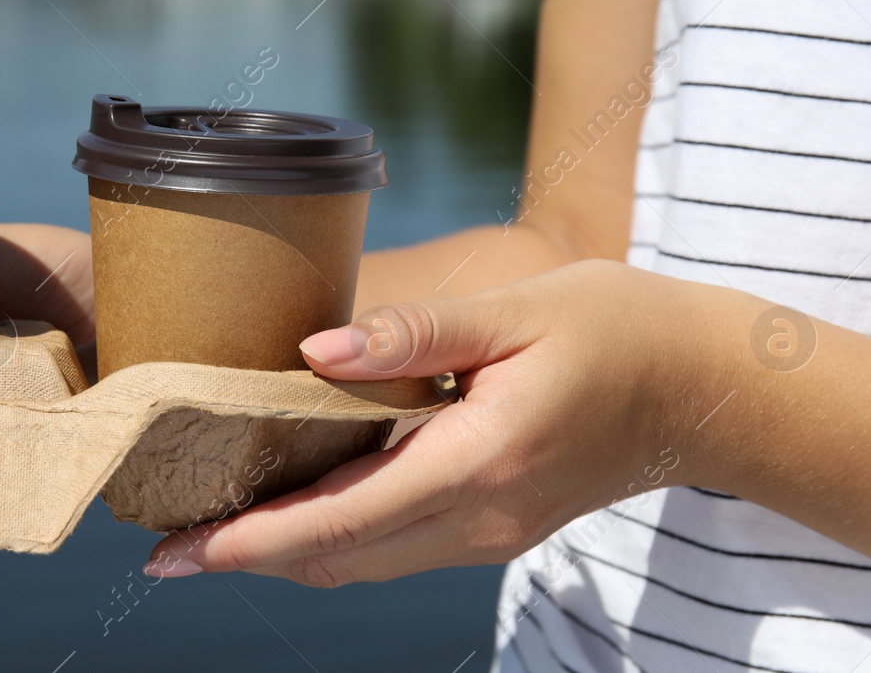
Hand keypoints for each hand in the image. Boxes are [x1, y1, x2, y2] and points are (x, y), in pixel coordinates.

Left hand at [142, 259, 750, 585]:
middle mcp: (478, 519)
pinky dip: (336, 536)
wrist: (705, 387)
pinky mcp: (496, 523)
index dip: (251, 541)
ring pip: (367, 561)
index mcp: (478, 464)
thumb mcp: (516, 310)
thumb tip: (315, 352)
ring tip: (212, 530)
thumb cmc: (615, 330)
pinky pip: (397, 545)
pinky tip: (297, 507)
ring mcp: (490, 532)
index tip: (180, 552)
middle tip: (165, 545)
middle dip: (249, 556)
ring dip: (288, 552)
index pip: (341, 519)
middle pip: (342, 557)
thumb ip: (415, 334)